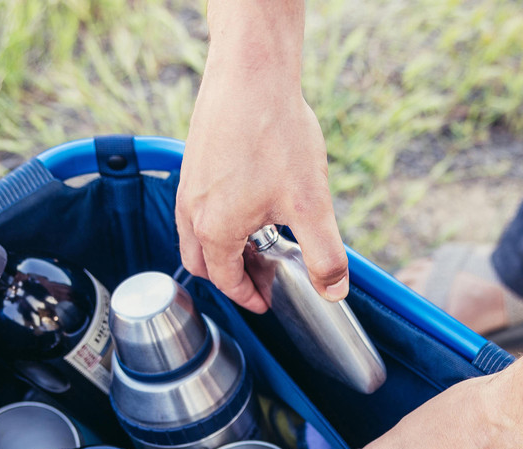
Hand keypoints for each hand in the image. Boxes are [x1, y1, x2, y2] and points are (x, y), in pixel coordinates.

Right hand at [176, 0, 347, 312]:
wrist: (252, 72)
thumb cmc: (276, 134)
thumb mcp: (311, 203)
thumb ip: (324, 254)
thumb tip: (334, 291)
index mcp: (215, 231)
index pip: (227, 282)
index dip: (250, 298)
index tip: (267, 301)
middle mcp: (191, 211)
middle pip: (204, 264)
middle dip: (234, 277)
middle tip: (265, 275)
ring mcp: (188, 184)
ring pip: (197, 234)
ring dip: (225, 248)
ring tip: (261, 241)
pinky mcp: (193, 160)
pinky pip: (197, 205)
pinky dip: (218, 219)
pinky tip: (250, 202)